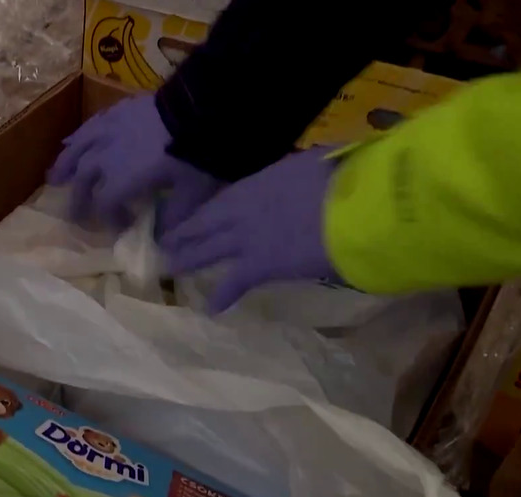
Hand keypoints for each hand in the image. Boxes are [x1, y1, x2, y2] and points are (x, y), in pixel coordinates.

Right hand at [47, 95, 220, 231]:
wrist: (201, 106)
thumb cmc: (196, 154)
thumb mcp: (192, 193)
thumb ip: (174, 217)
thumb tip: (162, 239)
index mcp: (122, 179)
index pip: (104, 205)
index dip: (108, 219)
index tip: (119, 228)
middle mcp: (107, 155)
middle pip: (83, 178)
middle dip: (77, 199)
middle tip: (75, 215)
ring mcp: (110, 130)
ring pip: (78, 148)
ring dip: (65, 165)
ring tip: (55, 178)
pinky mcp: (118, 110)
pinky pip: (91, 125)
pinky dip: (79, 137)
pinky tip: (72, 141)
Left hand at [162, 148, 337, 312]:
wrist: (353, 206)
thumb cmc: (344, 178)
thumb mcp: (318, 163)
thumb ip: (304, 173)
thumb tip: (310, 174)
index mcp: (260, 180)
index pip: (226, 197)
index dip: (210, 209)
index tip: (196, 216)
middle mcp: (245, 207)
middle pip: (206, 221)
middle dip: (186, 232)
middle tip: (167, 241)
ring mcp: (248, 236)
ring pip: (208, 249)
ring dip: (188, 258)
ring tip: (170, 267)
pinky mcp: (259, 265)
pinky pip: (234, 283)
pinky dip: (222, 297)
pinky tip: (209, 309)